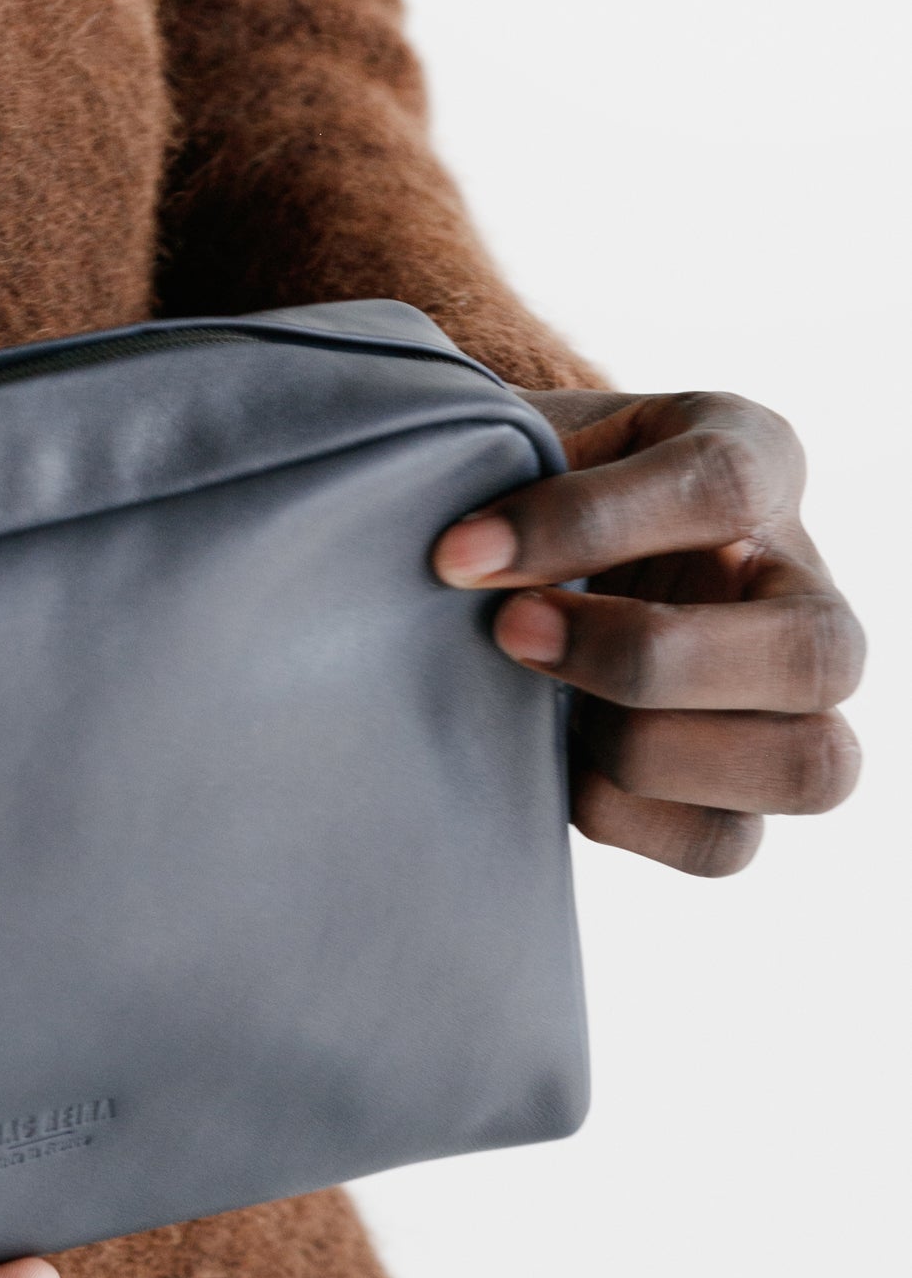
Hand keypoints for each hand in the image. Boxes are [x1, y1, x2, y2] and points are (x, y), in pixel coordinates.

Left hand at [434, 387, 864, 875]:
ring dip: (653, 750)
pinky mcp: (740, 791)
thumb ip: (509, 472)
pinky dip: (629, 817)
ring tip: (543, 714)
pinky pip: (727, 842)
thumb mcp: (525, 436)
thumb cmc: (527, 477)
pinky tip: (555, 765)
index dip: (586, 524)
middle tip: (511, 632)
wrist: (521, 545)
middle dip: (647, 656)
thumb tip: (463, 561)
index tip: (460, 553)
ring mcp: (789, 700)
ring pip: (810, 765)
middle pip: (817, 650)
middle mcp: (799, 582)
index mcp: (755, 457)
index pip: (728, 484)